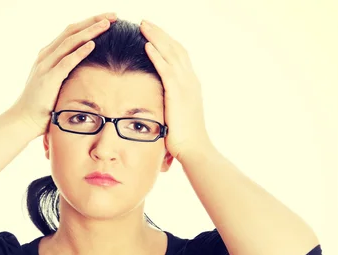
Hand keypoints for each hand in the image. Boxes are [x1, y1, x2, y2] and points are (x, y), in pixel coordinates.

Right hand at [9, 12, 117, 138]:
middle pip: (72, 31)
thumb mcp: (55, 84)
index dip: (89, 24)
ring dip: (90, 31)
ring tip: (106, 24)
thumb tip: (85, 72)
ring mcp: (45, 66)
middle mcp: (46, 56)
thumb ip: (66, 74)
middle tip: (113, 16)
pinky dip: (80, 52)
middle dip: (93, 21)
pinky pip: (66, 62)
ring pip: (70, 42)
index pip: (71, 33)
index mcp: (48, 56)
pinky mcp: (48, 79)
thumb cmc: (41, 106)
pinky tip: (93, 44)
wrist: (23, 120)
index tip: (107, 20)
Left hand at [140, 20, 211, 159]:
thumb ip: (170, 104)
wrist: (194, 149)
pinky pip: (166, 69)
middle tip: (145, 22)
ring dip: (156, 38)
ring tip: (143, 26)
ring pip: (170, 54)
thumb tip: (160, 104)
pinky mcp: (177, 94)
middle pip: (175, 49)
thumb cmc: (184, 139)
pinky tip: (147, 45)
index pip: (179, 56)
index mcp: (191, 85)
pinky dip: (157, 55)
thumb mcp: (178, 116)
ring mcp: (186, 86)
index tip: (153, 33)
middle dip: (160, 34)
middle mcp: (191, 81)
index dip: (166, 43)